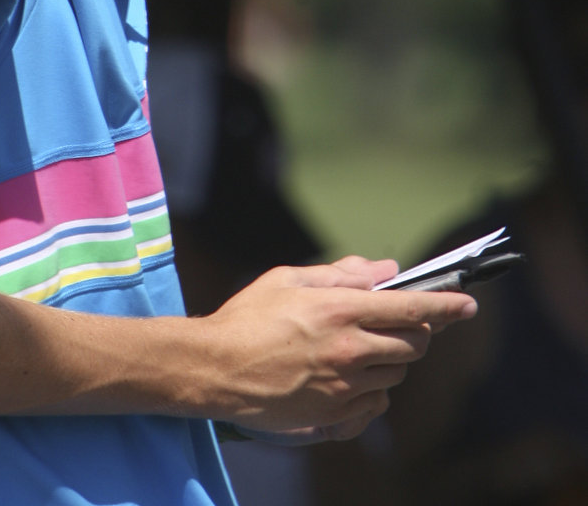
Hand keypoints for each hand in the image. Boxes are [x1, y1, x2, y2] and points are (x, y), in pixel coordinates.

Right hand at [202, 258, 476, 440]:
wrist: (215, 369)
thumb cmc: (248, 317)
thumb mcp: (289, 279)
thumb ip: (342, 273)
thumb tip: (386, 270)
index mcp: (340, 309)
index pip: (411, 307)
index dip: (446, 306)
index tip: (467, 306)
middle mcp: (349, 348)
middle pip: (413, 343)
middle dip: (415, 331)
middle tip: (397, 322)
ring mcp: (344, 385)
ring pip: (397, 373)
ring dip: (391, 359)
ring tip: (359, 347)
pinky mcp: (336, 413)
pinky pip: (376, 402)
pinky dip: (372, 387)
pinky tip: (347, 375)